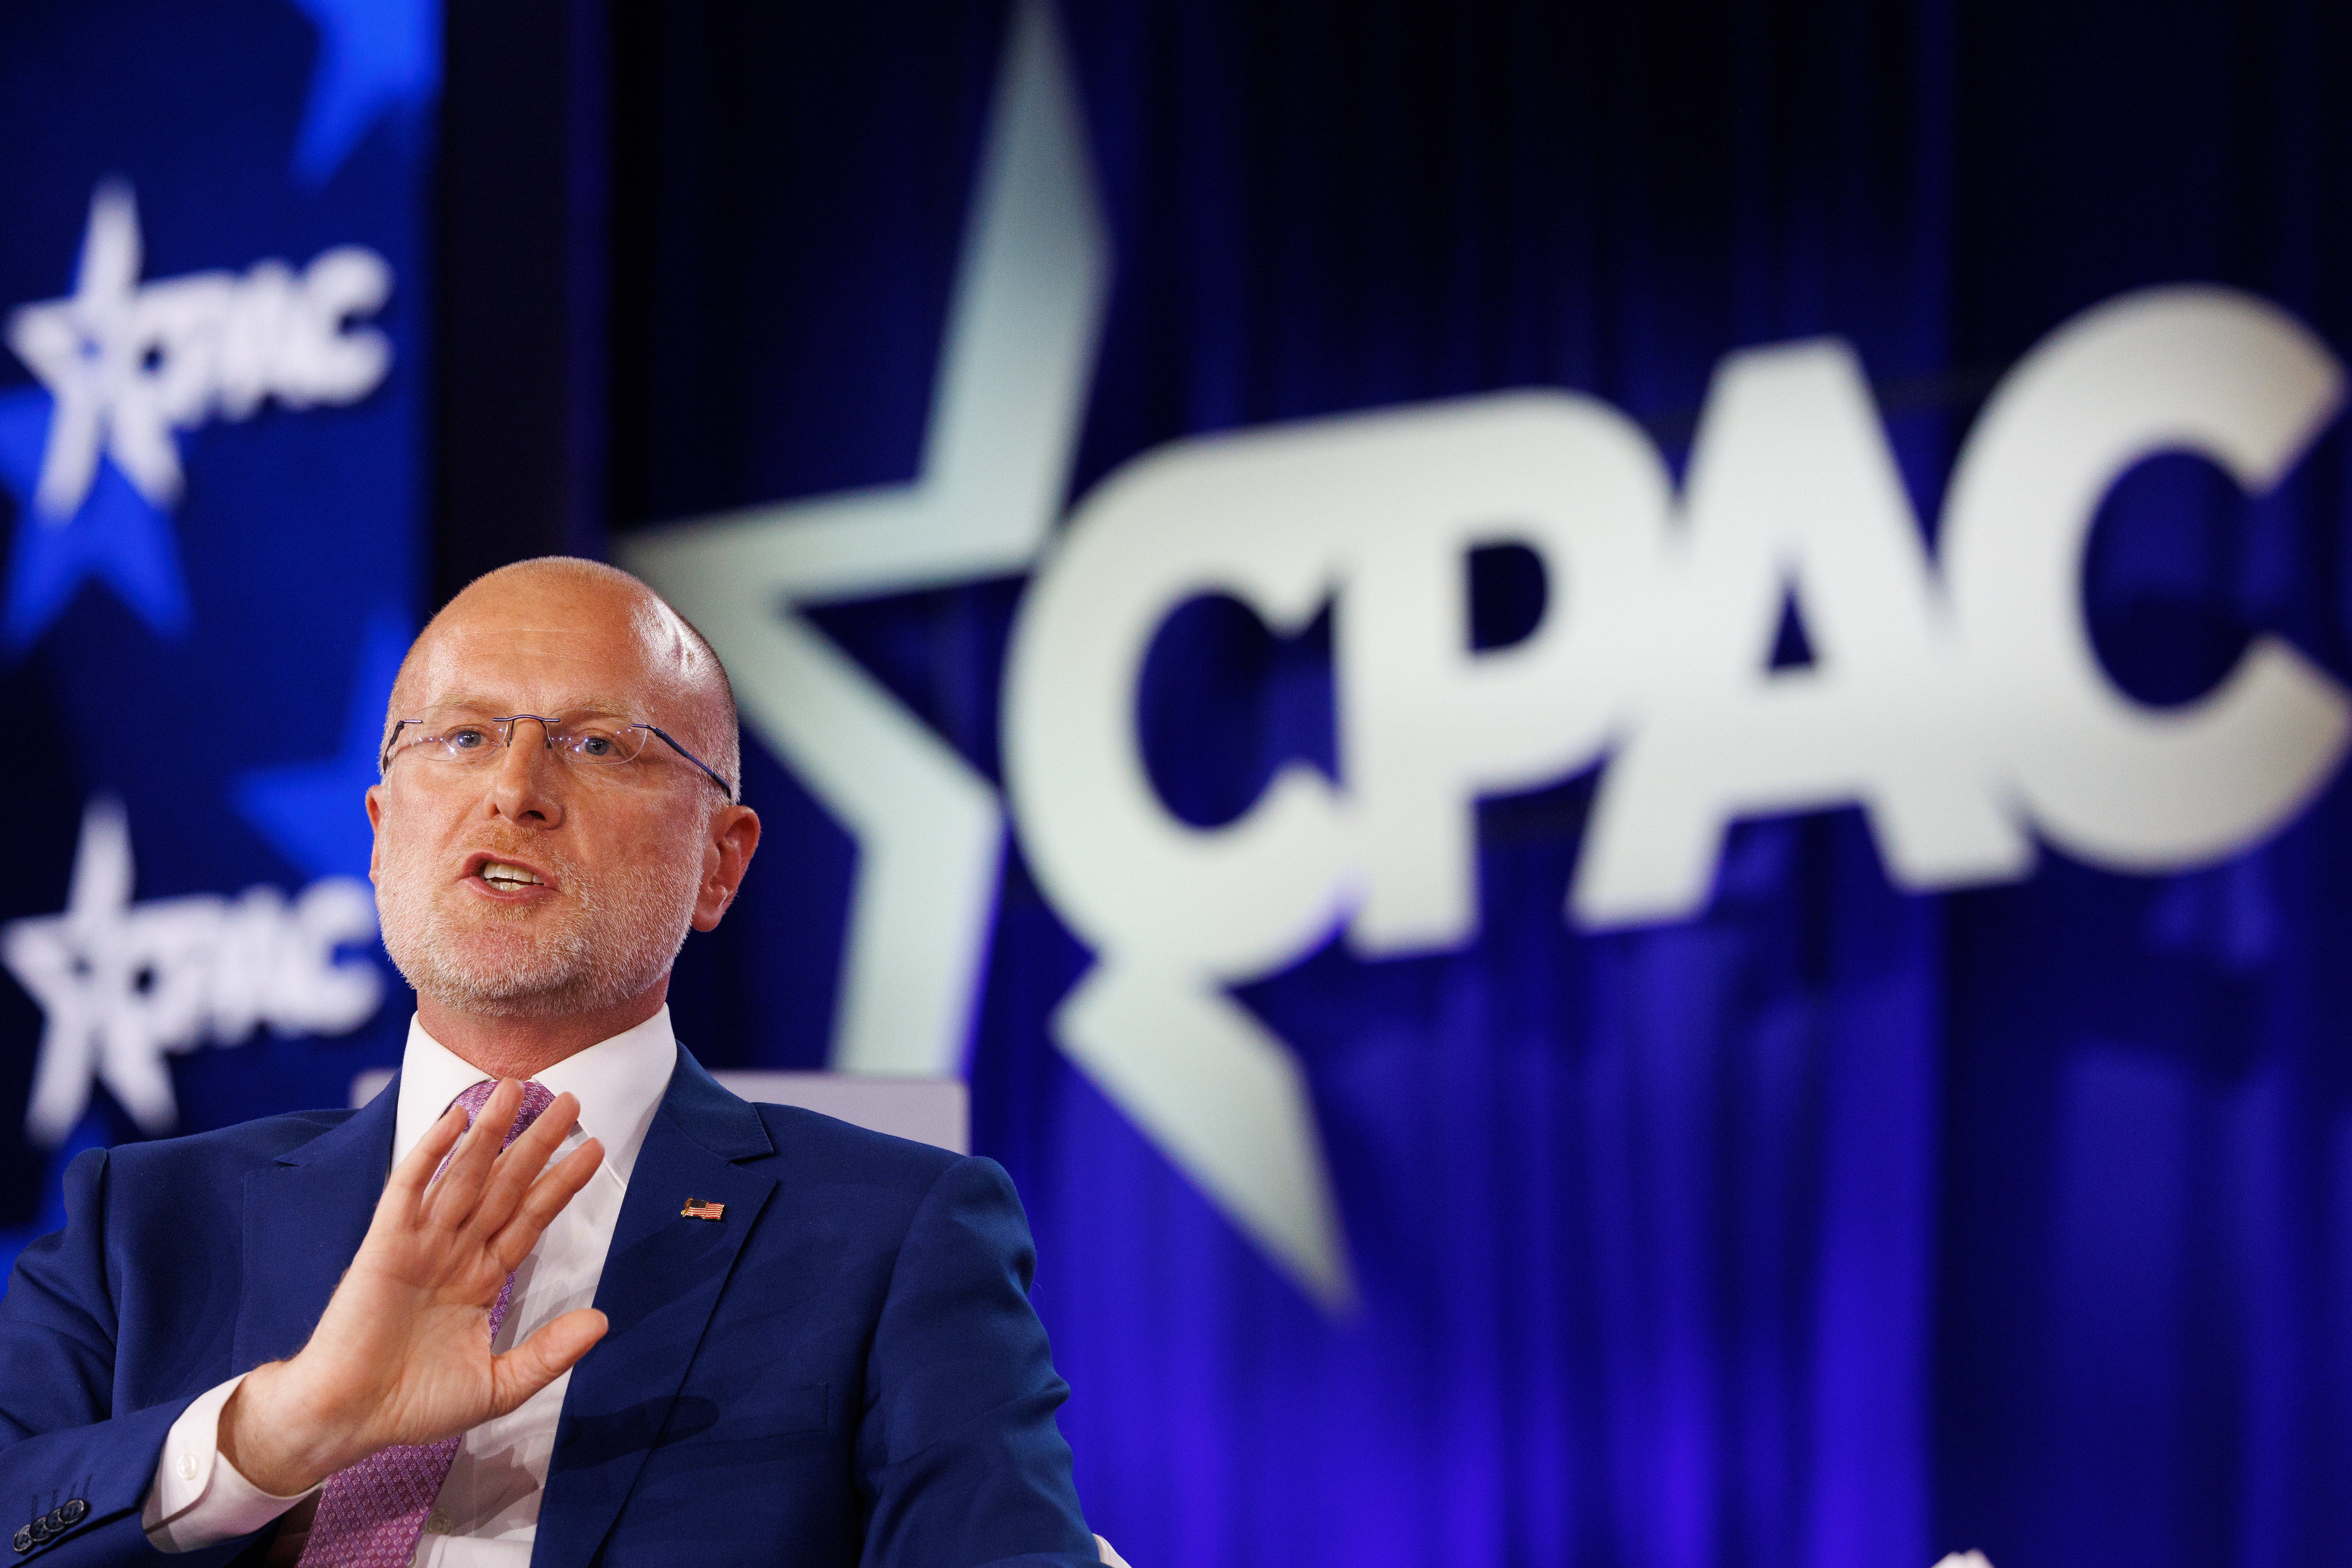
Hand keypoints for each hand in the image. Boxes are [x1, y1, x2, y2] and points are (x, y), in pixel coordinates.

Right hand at [219, 1081, 609, 1494]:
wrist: (347, 1420)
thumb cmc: (413, 1405)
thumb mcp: (497, 1386)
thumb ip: (548, 1353)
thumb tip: (602, 1321)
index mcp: (481, 1279)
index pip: (530, 1218)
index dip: (560, 1184)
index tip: (594, 1148)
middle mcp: (455, 1252)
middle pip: (505, 1186)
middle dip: (537, 1144)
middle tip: (571, 1099)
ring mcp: (419, 1244)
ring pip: (463, 1176)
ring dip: (489, 1133)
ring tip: (518, 1089)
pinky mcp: (383, 1246)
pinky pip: (408, 1189)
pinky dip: (429, 1153)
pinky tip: (453, 1120)